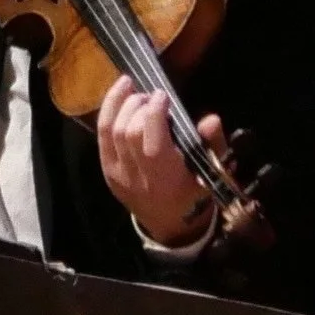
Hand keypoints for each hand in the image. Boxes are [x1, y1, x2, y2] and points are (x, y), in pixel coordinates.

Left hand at [96, 74, 219, 247]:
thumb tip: (211, 119)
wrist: (172, 226)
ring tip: (133, 88)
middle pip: (128, 134)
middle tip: (151, 95)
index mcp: (166, 180)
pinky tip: (119, 94)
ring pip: (110, 131)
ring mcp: (118, 175)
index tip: (163, 95)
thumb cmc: (195, 194)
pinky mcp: (107, 170)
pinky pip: (101, 136)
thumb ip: (213, 145)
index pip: (151, 144)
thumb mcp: (213, 173)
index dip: (154, 114)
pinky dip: (108, 111)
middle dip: (138, 106)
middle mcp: (137, 178)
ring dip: (120, 103)